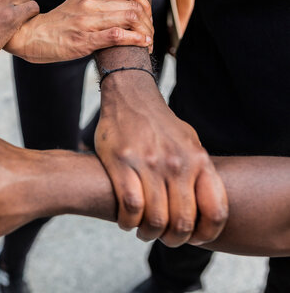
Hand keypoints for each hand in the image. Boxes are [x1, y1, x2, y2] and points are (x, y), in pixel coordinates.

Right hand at [5, 0, 153, 62]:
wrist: (29, 36)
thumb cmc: (54, 26)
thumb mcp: (77, 6)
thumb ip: (98, 6)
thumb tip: (121, 13)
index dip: (146, 5)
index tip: (147, 18)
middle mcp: (91, 4)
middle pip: (134, 6)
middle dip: (149, 23)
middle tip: (150, 35)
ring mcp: (88, 21)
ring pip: (130, 18)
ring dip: (146, 32)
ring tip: (148, 42)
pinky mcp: (85, 40)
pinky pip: (118, 35)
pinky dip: (136, 40)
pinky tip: (143, 44)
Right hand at [96, 72, 227, 246]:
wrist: (130, 97)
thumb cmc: (160, 124)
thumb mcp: (190, 143)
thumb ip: (199, 172)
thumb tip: (204, 205)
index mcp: (198, 160)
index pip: (215, 211)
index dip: (206, 234)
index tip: (194, 238)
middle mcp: (177, 163)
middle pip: (182, 221)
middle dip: (173, 239)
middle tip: (164, 238)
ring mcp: (149, 163)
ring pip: (155, 218)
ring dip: (148, 233)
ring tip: (143, 231)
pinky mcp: (122, 162)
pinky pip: (130, 205)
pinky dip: (128, 221)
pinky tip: (126, 220)